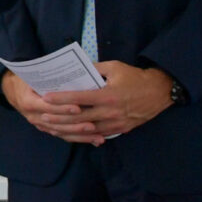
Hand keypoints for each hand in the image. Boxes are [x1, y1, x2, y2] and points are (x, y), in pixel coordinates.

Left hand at [0, 64, 171, 143]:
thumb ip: (94, 69)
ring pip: (87, 129)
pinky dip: (83, 134)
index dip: (61, 98)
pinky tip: (71, 132)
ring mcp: (116, 123)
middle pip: (79, 118)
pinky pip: (98, 134)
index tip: (45, 97)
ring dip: (68, 128)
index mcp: (108, 95)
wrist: (159, 92)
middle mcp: (111, 111)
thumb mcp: (115, 67)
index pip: (79, 98)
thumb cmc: (135, 77)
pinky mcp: (120, 129)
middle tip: (42, 115)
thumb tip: (75, 70)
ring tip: (53, 125)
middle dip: (59, 117)